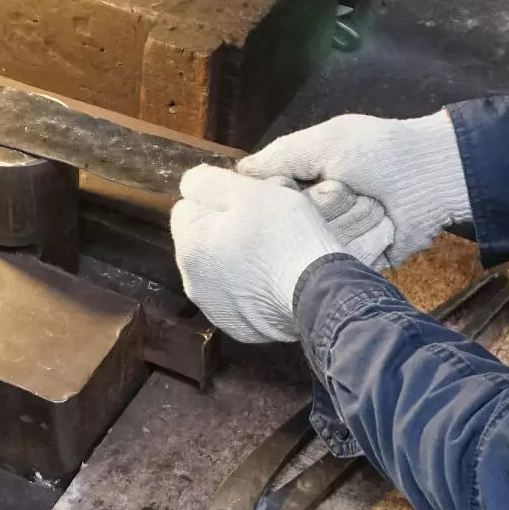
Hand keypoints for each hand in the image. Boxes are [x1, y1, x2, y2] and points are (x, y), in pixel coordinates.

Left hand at [172, 165, 390, 344]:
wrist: (320, 296)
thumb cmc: (285, 236)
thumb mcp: (248, 192)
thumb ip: (208, 182)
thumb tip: (190, 184)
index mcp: (189, 246)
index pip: (188, 206)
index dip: (218, 198)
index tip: (248, 203)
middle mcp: (191, 281)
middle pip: (203, 239)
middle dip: (225, 228)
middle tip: (264, 226)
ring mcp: (214, 309)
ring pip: (219, 268)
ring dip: (237, 257)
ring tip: (273, 254)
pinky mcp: (238, 327)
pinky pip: (237, 295)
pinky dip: (250, 286)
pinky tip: (275, 281)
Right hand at [239, 111, 470, 265]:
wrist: (433, 179)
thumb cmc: (380, 152)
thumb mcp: (327, 141)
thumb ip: (281, 156)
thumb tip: (239, 172)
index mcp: (307, 179)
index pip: (268, 198)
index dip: (268, 198)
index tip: (275, 192)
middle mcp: (317, 210)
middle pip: (287, 225)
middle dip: (311, 208)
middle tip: (341, 189)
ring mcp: (338, 236)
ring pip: (312, 245)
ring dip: (341, 223)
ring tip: (367, 201)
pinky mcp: (359, 258)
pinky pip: (339, 261)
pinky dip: (355, 246)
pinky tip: (375, 224)